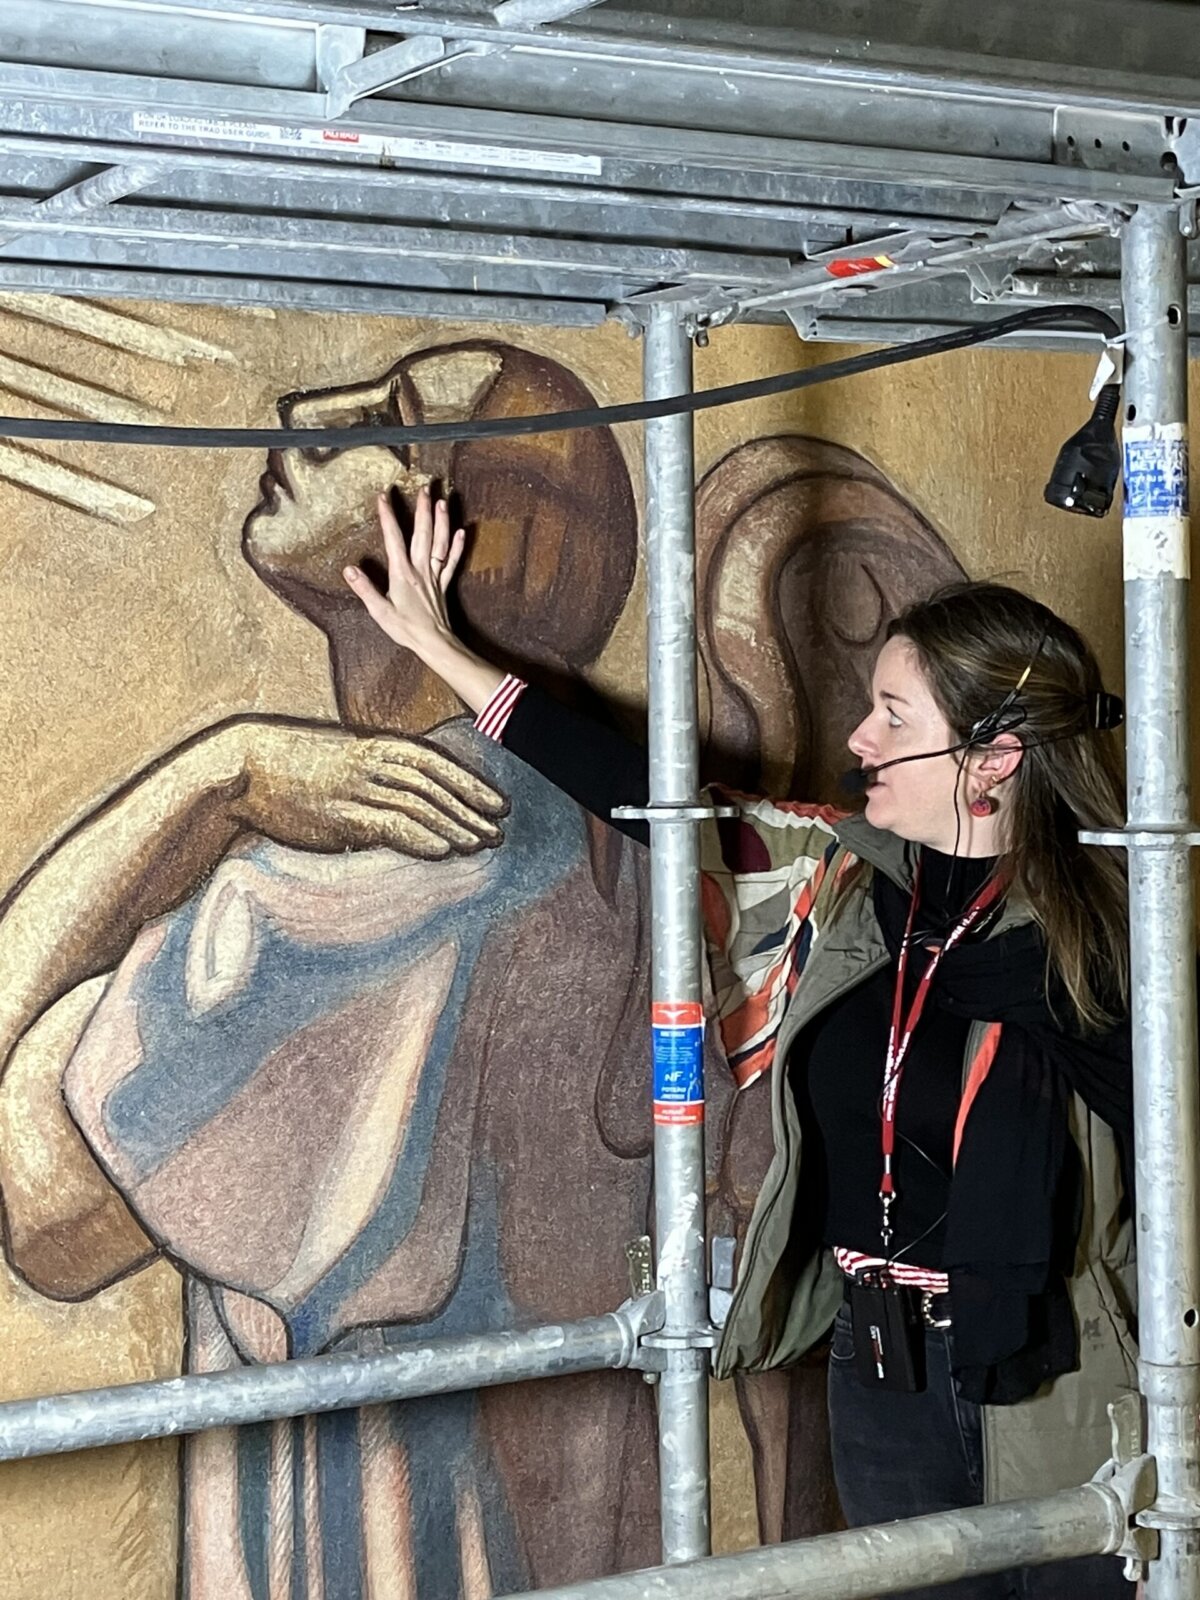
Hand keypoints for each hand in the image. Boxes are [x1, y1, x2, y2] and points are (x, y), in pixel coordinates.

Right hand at [235, 719, 506, 858]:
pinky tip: (444, 851)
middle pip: (434, 787)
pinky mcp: (336, 815)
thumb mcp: (339, 760)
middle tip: (502, 829)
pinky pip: (387, 826)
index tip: (499, 802)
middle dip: (472, 809)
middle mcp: (369, 764)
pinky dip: (419, 839)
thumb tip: (402, 811)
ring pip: (418, 807)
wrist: (238, 768)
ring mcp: (353, 789)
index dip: (471, 783)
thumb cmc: (288, 766)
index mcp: (372, 745)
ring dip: (454, 827)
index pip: (435, 763)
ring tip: (481, 844)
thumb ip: (374, 779)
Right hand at [342, 486, 464, 655]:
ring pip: (441, 543)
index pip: (394, 539)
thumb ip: (364, 589)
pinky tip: (462, 532)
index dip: (388, 517)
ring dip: (442, 521)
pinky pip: (453, 562)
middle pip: (423, 534)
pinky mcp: (444, 585)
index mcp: (402, 574)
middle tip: (425, 488)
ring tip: (443, 501)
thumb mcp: (380, 612)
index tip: (384, 496)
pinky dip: (458, 546)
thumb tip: (349, 569)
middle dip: (423, 510)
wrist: (434, 643)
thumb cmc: (406, 629)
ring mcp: (434, 576)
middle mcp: (420, 570)